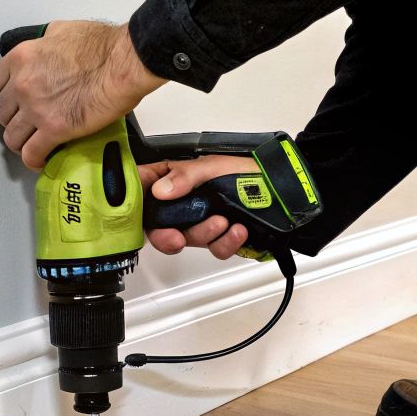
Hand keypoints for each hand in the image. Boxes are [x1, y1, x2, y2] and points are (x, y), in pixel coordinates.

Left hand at [0, 21, 166, 170]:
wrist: (123, 63)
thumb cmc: (102, 45)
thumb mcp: (63, 30)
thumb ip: (45, 42)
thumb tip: (46, 48)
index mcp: (22, 58)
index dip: (5, 95)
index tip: (15, 101)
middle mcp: (22, 84)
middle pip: (3, 113)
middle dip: (14, 120)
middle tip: (28, 123)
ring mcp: (36, 108)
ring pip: (12, 137)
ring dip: (22, 143)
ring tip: (33, 144)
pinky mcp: (53, 129)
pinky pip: (31, 153)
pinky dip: (34, 160)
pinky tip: (41, 160)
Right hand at [139, 155, 259, 259]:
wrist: (284, 190)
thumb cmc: (247, 170)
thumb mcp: (212, 166)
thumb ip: (185, 177)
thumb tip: (160, 190)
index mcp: (173, 180)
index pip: (141, 190)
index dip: (133, 204)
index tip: (136, 213)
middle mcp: (183, 203)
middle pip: (158, 226)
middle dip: (166, 236)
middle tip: (176, 237)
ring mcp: (200, 222)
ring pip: (187, 240)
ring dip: (204, 234)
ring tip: (223, 222)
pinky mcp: (219, 238)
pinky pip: (214, 249)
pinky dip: (225, 243)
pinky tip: (237, 231)